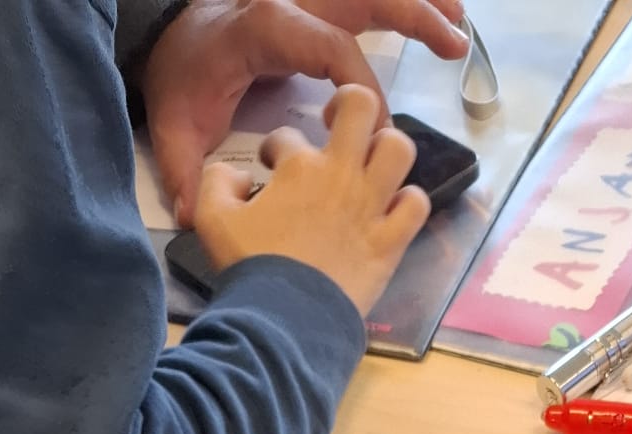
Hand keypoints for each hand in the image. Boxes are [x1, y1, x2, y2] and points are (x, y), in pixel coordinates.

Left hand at [143, 0, 467, 223]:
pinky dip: (402, 6)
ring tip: (460, 24)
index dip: (361, 88)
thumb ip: (183, 169)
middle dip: (413, 15)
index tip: (377, 131)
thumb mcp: (175, 124)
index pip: (330, 48)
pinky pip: (362, 3)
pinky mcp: (315, 9)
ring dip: (417, 4)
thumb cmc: (183, 76)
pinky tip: (440, 14)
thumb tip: (188, 214)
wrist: (171, 37)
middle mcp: (292, 3)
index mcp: (267, 27)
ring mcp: (306, 1)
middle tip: (454, 42)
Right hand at [196, 86, 428, 316]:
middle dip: (348, 105)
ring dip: (387, 149)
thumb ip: (216, 183)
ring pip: (399, 148)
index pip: (286, 137)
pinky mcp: (390, 241)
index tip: (270, 169)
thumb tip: (236, 175)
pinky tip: (392, 210)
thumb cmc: (249, 268)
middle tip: (337, 126)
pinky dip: (408, 203)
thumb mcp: (210, 219)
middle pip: (360, 108)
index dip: (274, 149)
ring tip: (372, 164)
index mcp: (297, 166)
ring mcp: (370, 206)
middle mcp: (340, 175)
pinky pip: (416, 205)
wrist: (285, 319)